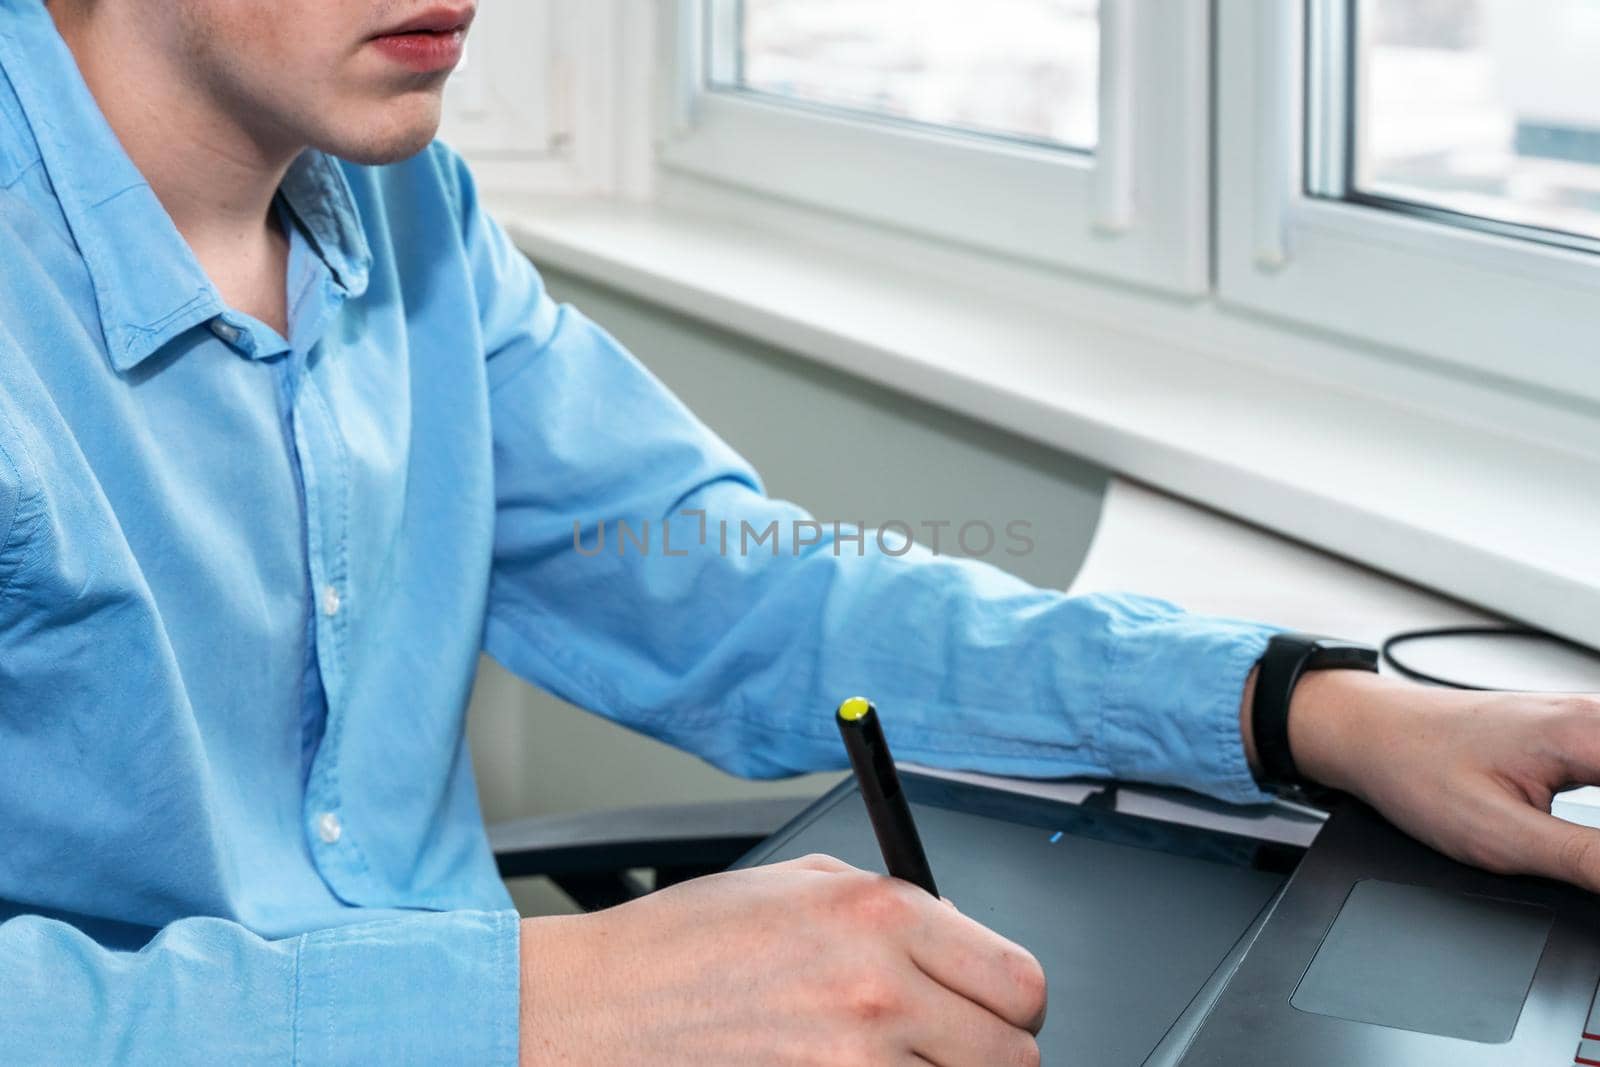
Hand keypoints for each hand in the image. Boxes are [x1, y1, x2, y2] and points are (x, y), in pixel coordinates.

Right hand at [517, 853, 1045, 1065]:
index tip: (998, 1011)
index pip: (1020, 980)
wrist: (600, 1008)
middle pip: (1014, 1057)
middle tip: (950, 1050)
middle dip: (990, 1057)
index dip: (1017, 1003)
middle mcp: (878, 990)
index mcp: (881, 914)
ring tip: (892, 1064)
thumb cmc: (687, 942)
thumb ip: (896, 907)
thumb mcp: (801, 884)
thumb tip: (963, 938)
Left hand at [1286, 670, 1599, 891]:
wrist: (1367, 732)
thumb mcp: (1501, 836)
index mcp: (1587, 732)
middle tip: (1590, 859)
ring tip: (1587, 854)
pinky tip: (1594, 838)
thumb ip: (1588, 861)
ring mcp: (1586, 718)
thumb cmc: (1415, 770)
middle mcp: (1594, 714)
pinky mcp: (1576, 732)